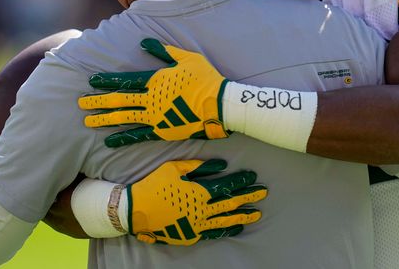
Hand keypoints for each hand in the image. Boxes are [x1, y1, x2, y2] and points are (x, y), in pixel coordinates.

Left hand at [78, 38, 228, 143]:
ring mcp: (156, 116)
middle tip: (81, 102)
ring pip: (124, 117)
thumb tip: (143, 42)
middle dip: (98, 100)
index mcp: (156, 80)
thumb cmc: (205, 78)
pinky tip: (109, 141)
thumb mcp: (185, 58)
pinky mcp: (163, 130)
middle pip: (120, 99)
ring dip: (105, 118)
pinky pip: (138, 135)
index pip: (125, 80)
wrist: (220, 104)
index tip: (91, 81)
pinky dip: (122, 138)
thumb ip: (163, 51)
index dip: (107, 81)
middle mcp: (151, 98)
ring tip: (88, 120)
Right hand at [129, 159, 266, 245]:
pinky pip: (214, 233)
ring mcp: (197, 224)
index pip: (226, 186)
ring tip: (257, 213)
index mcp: (198, 191)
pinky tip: (237, 227)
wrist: (135, 210)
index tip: (253, 177)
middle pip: (231, 203)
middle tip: (263, 192)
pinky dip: (227, 229)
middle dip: (249, 197)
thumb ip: (200, 167)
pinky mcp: (191, 234)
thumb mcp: (175, 168)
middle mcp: (201, 209)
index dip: (241, 181)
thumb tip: (222, 164)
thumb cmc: (155, 185)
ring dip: (243, 215)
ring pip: (226, 220)